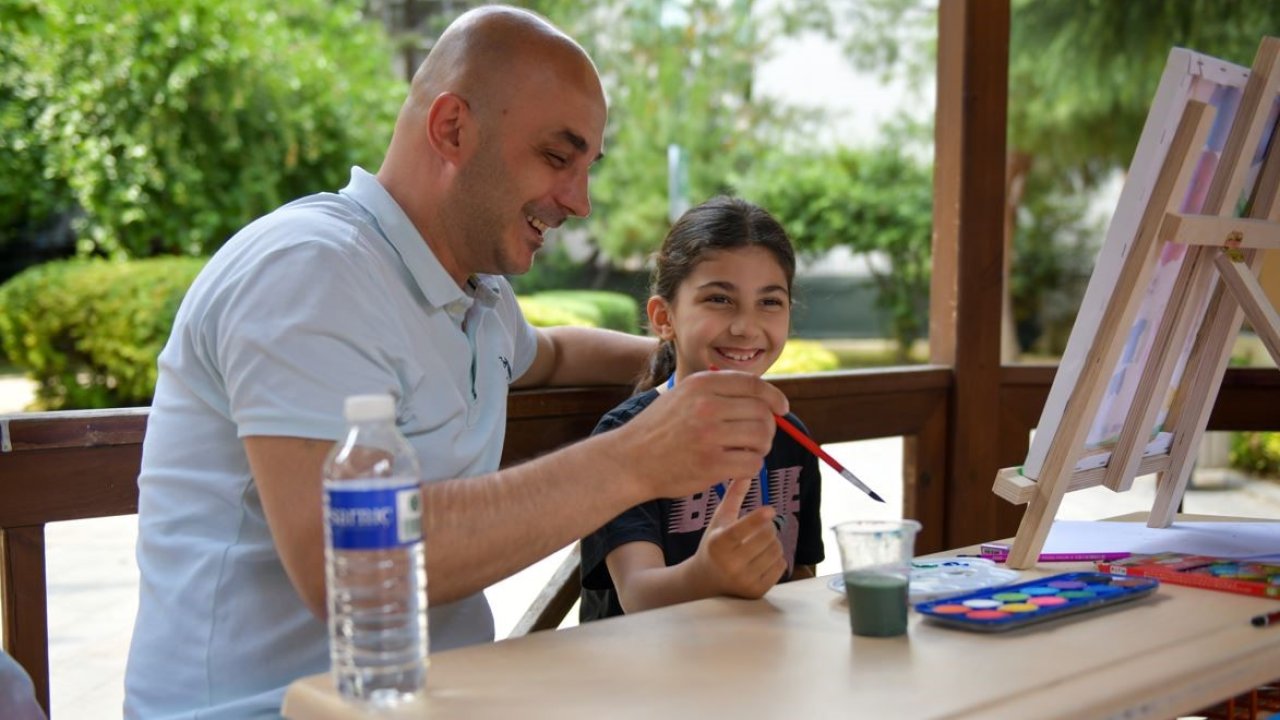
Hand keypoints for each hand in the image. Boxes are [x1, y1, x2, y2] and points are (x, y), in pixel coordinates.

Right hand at [615, 369, 788, 499]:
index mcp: (701, 384)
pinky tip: (736, 466)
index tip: (781, 408)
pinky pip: (752, 463)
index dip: (774, 397)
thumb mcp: (682, 395)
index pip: (753, 384)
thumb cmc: (659, 429)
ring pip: (762, 438)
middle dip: (767, 427)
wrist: (629, 459)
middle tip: (757, 438)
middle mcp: (707, 406)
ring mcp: (709, 436)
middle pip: (762, 413)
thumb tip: (763, 397)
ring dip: (761, 448)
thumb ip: (717, 391)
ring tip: (746, 452)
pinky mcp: (712, 464)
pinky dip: (751, 466)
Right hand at [691, 478, 786, 599]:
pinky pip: (781, 567)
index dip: (756, 519)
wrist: (706, 581)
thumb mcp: (719, 521)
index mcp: (718, 544)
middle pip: (766, 537)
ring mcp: (744, 580)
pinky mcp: (756, 591)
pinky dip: (776, 559)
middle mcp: (730, 564)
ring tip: (760, 544)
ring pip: (776, 551)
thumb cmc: (714, 545)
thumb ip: (733, 497)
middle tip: (760, 528)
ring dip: (773, 543)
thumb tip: (746, 472)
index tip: (770, 510)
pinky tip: (763, 559)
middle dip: (768, 528)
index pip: (740, 530)